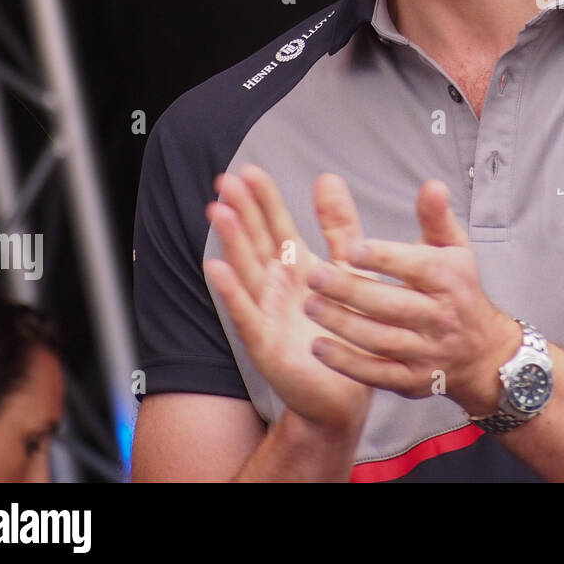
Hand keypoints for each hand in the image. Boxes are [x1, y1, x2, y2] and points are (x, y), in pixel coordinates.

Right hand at [204, 164, 373, 438]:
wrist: (344, 393)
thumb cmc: (344, 330)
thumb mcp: (347, 268)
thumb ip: (339, 226)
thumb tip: (328, 177)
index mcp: (295, 268)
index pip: (275, 226)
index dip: (263, 199)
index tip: (250, 170)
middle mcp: (274, 287)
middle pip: (254, 241)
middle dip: (241, 211)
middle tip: (225, 179)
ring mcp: (265, 314)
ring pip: (245, 271)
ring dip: (230, 241)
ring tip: (218, 211)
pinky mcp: (264, 344)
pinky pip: (245, 314)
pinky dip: (230, 292)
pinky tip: (216, 268)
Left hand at [302, 178, 520, 417]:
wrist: (482, 352)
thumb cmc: (458, 290)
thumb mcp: (455, 250)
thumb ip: (436, 217)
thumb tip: (431, 185)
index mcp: (450, 280)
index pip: (417, 267)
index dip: (384, 258)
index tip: (351, 249)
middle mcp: (440, 317)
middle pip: (392, 305)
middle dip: (351, 291)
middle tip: (314, 276)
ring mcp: (426, 352)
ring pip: (380, 339)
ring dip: (342, 324)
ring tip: (309, 304)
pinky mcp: (411, 380)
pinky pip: (376, 374)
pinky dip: (346, 363)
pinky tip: (319, 347)